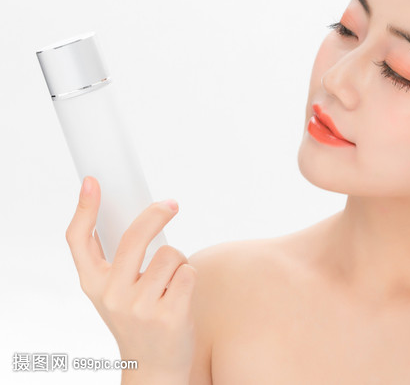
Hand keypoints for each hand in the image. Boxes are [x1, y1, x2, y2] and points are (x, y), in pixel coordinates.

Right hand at [66, 176, 195, 382]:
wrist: (155, 367)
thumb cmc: (139, 320)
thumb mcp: (115, 293)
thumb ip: (118, 261)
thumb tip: (137, 215)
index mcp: (93, 284)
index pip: (79, 241)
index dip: (84, 209)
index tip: (92, 182)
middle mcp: (111, 294)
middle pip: (134, 237)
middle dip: (156, 214)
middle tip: (171, 204)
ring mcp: (139, 306)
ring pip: (170, 254)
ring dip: (179, 261)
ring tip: (172, 282)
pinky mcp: (169, 315)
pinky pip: (188, 272)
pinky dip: (190, 276)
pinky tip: (181, 295)